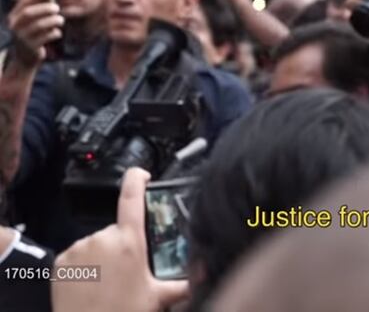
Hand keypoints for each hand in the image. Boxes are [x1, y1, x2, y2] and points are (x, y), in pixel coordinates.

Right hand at [9, 0, 62, 67]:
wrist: (25, 58)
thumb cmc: (29, 32)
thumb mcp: (25, 19)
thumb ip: (26, 2)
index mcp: (13, 16)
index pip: (23, 2)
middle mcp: (15, 26)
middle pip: (29, 13)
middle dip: (44, 8)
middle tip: (57, 7)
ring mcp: (22, 37)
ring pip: (39, 25)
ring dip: (53, 20)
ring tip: (60, 20)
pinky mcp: (30, 47)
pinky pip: (45, 37)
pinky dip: (54, 33)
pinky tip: (57, 33)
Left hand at [52, 168, 189, 311]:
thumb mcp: (158, 297)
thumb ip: (183, 284)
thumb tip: (204, 278)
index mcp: (129, 242)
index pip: (132, 198)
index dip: (137, 179)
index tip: (142, 174)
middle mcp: (103, 239)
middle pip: (117, 231)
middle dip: (124, 245)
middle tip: (129, 271)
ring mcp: (79, 249)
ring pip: (97, 243)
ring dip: (103, 256)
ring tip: (108, 282)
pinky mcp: (61, 261)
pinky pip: (78, 255)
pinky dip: (84, 265)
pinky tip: (91, 284)